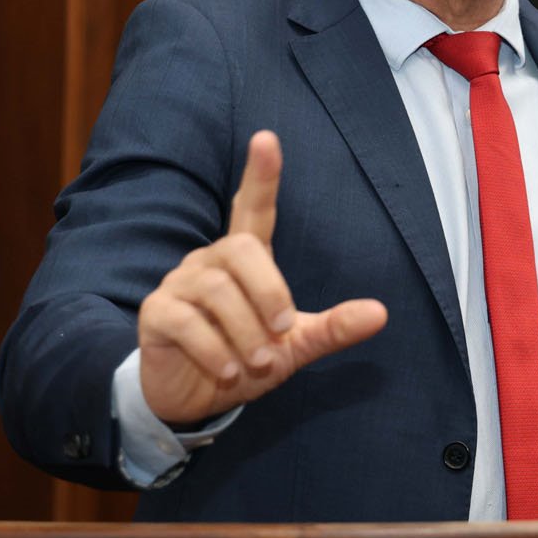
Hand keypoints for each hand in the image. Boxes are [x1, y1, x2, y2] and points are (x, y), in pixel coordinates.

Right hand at [137, 130, 387, 425]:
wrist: (195, 399)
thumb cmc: (248, 358)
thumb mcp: (296, 345)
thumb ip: (334, 328)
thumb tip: (380, 313)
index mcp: (247, 259)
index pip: (253, 208)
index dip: (260, 175)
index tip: (266, 138)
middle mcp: (210, 261)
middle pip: (243, 249)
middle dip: (270, 293)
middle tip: (281, 333)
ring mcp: (180, 284)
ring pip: (217, 290)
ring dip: (246, 333)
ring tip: (256, 364)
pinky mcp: (156, 314)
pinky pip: (187, 322)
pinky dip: (216, 352)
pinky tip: (229, 373)